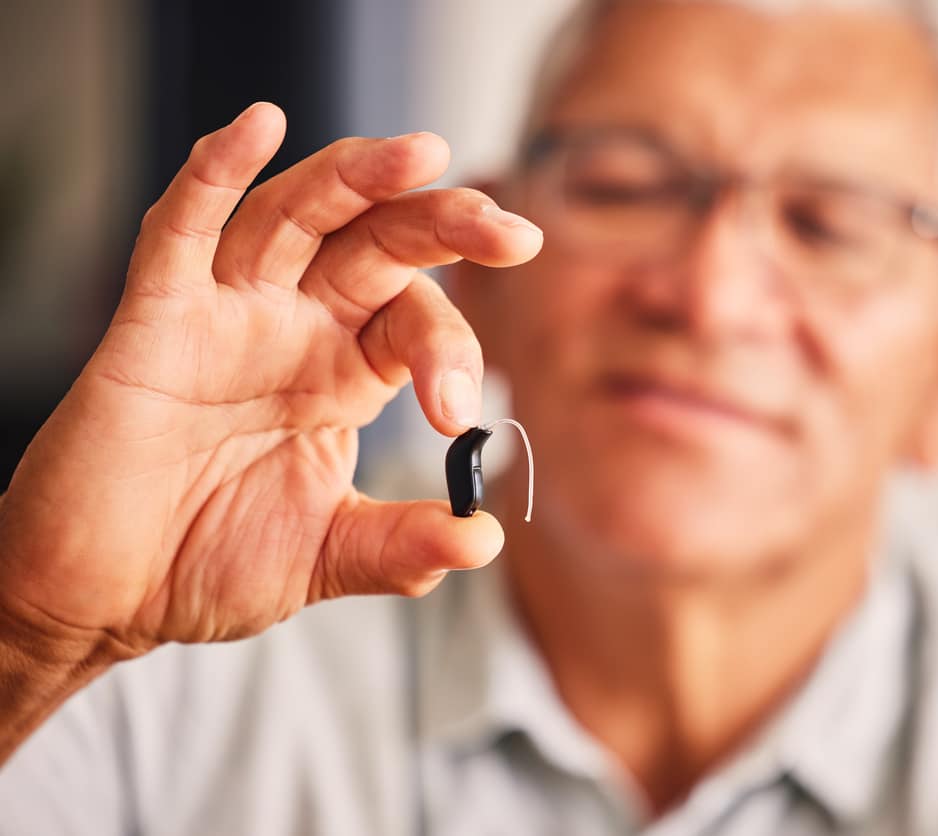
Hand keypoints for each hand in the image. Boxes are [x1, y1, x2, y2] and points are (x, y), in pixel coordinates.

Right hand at [0, 102, 540, 664]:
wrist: (106, 596)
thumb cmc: (206, 562)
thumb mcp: (326, 555)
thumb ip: (402, 546)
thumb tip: (482, 537)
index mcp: (345, 374)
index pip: (418, 320)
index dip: (453, 349)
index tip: (455, 415)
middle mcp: (295, 330)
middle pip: (379, 243)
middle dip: (444, 225)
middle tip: (508, 230)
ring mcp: (227, 317)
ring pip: (295, 216)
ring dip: (357, 178)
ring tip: (420, 154)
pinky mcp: (154, 322)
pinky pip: (180, 234)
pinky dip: (212, 177)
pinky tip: (255, 127)